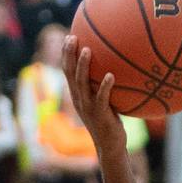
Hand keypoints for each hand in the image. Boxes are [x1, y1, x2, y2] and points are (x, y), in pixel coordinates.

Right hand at [62, 36, 126, 153]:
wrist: (110, 146)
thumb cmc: (110, 122)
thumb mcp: (104, 102)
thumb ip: (104, 87)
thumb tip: (115, 67)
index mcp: (78, 95)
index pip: (67, 71)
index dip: (65, 54)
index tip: (69, 36)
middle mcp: (79, 99)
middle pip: (69, 73)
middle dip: (69, 54)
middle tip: (72, 37)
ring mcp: (88, 107)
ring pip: (82, 83)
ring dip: (83, 66)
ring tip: (88, 50)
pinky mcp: (100, 115)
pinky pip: (102, 98)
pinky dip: (105, 86)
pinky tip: (111, 75)